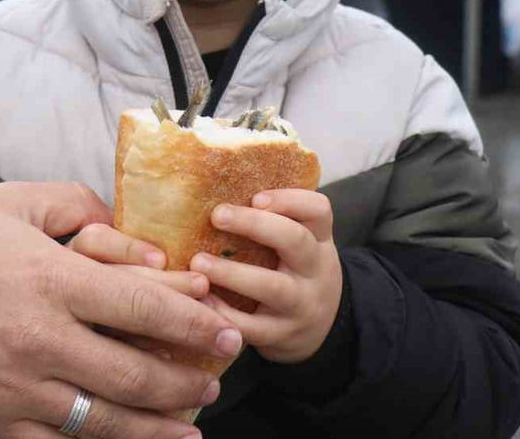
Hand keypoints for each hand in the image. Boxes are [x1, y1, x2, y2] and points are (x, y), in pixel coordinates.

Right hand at [0, 182, 240, 438]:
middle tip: (215, 381)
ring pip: (104, 421)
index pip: (144, 308)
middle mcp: (43, 339)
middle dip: (186, 381)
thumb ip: (78, 204)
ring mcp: (19, 388)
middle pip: (135, 374)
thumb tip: (132, 233)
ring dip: (156, 427)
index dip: (194, 324)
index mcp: (54, 282)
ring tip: (190, 428)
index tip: (225, 332)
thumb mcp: (16, 202)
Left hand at [190, 190, 341, 364]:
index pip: (319, 210)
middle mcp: (315, 270)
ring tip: (198, 262)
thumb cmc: (295, 272)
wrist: (321, 329)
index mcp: (319, 240)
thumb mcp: (300, 245)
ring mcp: (301, 304)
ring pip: (272, 286)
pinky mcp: (282, 335)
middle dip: (255, 225)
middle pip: (295, 240)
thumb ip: (275, 220)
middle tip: (217, 215)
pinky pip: (252, 326)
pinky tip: (200, 300)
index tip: (255, 197)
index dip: (289, 199)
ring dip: (233, 273)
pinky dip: (224, 313)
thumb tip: (217, 184)